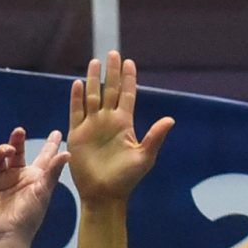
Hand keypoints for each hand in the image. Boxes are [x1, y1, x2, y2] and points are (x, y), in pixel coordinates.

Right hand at [0, 128, 68, 247]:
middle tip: (19, 132)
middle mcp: (16, 176)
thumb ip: (53, 171)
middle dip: (17, 141)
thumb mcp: (43, 192)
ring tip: (7, 150)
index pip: (42, 157)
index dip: (49, 145)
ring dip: (0, 150)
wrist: (8, 235)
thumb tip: (68, 153)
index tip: (56, 133)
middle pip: (16, 152)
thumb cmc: (29, 217)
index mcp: (33, 177)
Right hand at [65, 52, 173, 206]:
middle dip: (111, 72)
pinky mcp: (78, 134)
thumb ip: (155, 137)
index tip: (129, 62)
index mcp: (124, 124)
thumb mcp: (144, 157)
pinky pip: (76, 112)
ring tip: (95, 62)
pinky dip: (76, 98)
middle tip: (112, 53)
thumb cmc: (126, 179)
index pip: (127, 95)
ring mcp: (92, 126)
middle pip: (110, 90)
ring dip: (93, 79)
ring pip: (92, 96)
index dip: (129, 79)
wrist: (103, 195)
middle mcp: (108, 121)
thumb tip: (171, 119)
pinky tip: (77, 84)